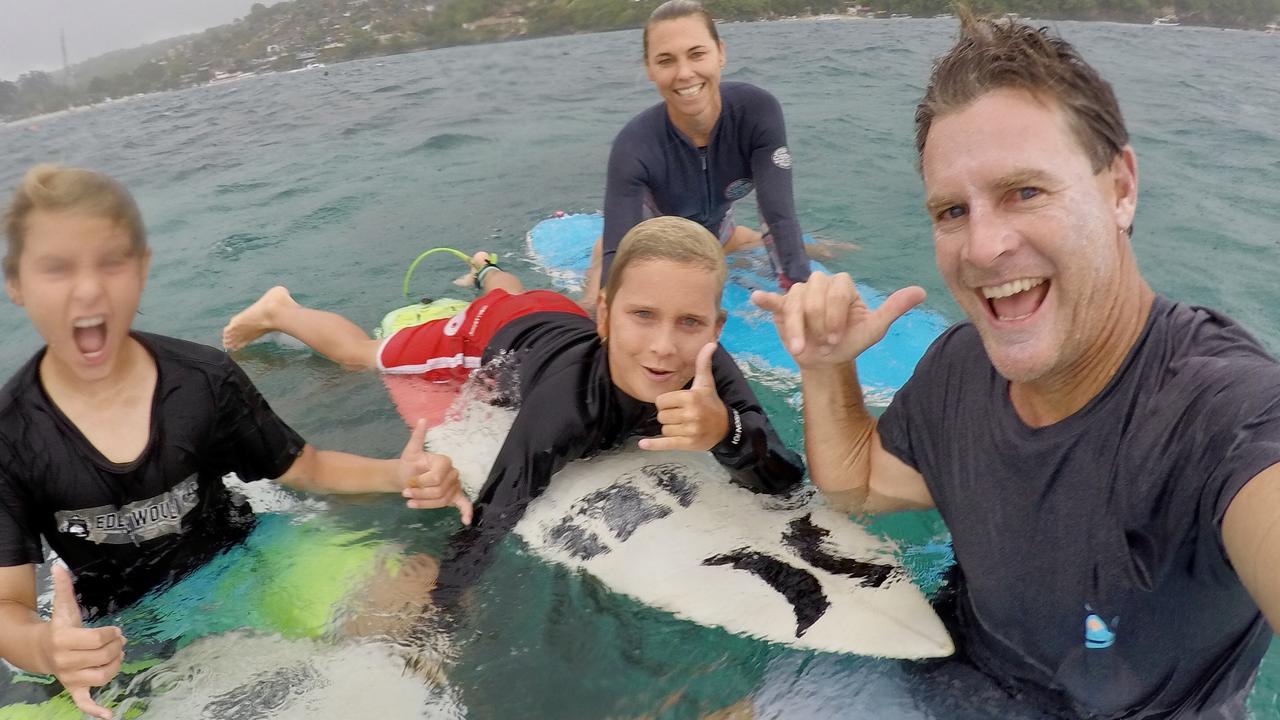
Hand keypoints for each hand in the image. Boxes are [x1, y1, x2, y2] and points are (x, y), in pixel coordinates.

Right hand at [40, 564, 124, 719]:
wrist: (41, 650)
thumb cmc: (60, 626)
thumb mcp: (63, 606)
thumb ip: (64, 587)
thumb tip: (59, 566)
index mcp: (64, 639)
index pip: (96, 639)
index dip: (111, 634)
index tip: (117, 630)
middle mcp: (65, 661)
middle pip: (101, 657)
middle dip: (116, 648)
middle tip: (120, 641)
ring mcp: (69, 677)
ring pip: (101, 677)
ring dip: (115, 666)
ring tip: (118, 656)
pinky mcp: (73, 688)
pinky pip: (83, 703)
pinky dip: (96, 710)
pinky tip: (110, 715)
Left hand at [399, 419, 473, 524]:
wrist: (407, 475)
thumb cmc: (409, 463)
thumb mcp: (410, 450)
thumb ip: (417, 437)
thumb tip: (422, 420)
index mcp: (444, 461)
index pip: (436, 477)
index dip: (421, 483)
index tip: (408, 483)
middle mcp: (453, 472)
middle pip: (439, 490)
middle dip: (421, 495)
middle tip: (406, 495)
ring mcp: (455, 485)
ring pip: (442, 500)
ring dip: (426, 504)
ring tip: (411, 503)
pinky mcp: (455, 496)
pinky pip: (464, 504)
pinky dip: (466, 512)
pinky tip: (466, 521)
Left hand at [639, 343, 728, 451]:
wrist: (725, 428)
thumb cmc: (711, 403)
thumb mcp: (706, 383)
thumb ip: (703, 364)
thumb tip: (711, 343)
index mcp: (691, 398)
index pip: (661, 401)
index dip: (666, 402)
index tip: (677, 403)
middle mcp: (690, 414)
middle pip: (661, 416)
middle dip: (668, 415)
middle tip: (681, 414)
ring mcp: (689, 431)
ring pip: (663, 429)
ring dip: (670, 428)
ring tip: (683, 425)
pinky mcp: (687, 444)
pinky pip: (665, 444)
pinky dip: (653, 445)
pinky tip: (643, 444)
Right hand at [751, 272, 925, 368]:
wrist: (826, 361)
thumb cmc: (849, 342)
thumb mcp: (873, 329)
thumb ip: (893, 309)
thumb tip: (921, 291)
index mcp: (842, 286)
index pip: (838, 289)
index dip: (835, 313)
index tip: (836, 338)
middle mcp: (819, 284)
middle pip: (813, 291)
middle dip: (818, 320)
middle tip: (823, 343)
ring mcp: (798, 294)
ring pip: (794, 300)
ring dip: (796, 326)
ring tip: (800, 348)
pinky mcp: (782, 307)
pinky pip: (773, 300)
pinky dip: (765, 299)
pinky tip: (757, 299)